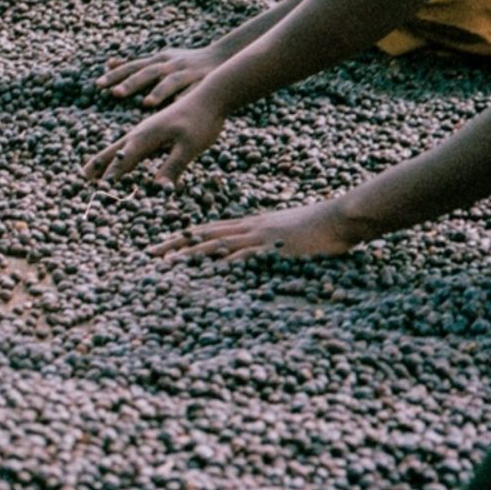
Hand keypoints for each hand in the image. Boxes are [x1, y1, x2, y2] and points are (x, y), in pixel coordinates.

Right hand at [86, 93, 225, 186]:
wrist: (211, 96)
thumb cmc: (201, 121)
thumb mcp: (190, 146)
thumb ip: (173, 166)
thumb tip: (159, 188)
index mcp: (145, 138)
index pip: (122, 162)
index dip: (109, 179)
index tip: (96, 195)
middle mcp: (140, 133)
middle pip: (112, 153)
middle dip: (96, 167)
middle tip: (79, 181)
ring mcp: (145, 131)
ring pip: (117, 148)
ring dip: (102, 161)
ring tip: (89, 172)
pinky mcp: (152, 131)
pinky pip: (128, 146)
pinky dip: (117, 155)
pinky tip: (118, 159)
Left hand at [98, 43, 222, 106]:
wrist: (224, 57)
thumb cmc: (185, 62)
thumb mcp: (160, 59)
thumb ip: (136, 64)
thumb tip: (109, 62)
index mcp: (158, 60)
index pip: (133, 67)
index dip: (115, 75)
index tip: (97, 85)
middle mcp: (170, 65)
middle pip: (147, 72)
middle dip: (131, 83)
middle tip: (114, 94)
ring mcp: (187, 73)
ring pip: (171, 81)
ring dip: (158, 91)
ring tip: (146, 103)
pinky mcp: (204, 82)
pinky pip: (194, 91)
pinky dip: (186, 98)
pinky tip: (177, 107)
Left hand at [157, 199, 367, 265]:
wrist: (342, 217)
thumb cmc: (319, 227)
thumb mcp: (285, 233)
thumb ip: (266, 243)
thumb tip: (252, 256)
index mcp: (251, 224)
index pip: (209, 229)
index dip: (183, 237)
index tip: (161, 245)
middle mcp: (250, 229)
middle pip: (204, 235)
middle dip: (175, 244)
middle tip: (148, 254)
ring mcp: (262, 238)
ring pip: (218, 245)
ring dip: (191, 255)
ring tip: (167, 263)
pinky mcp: (276, 249)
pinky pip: (246, 257)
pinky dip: (227, 264)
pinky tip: (209, 271)